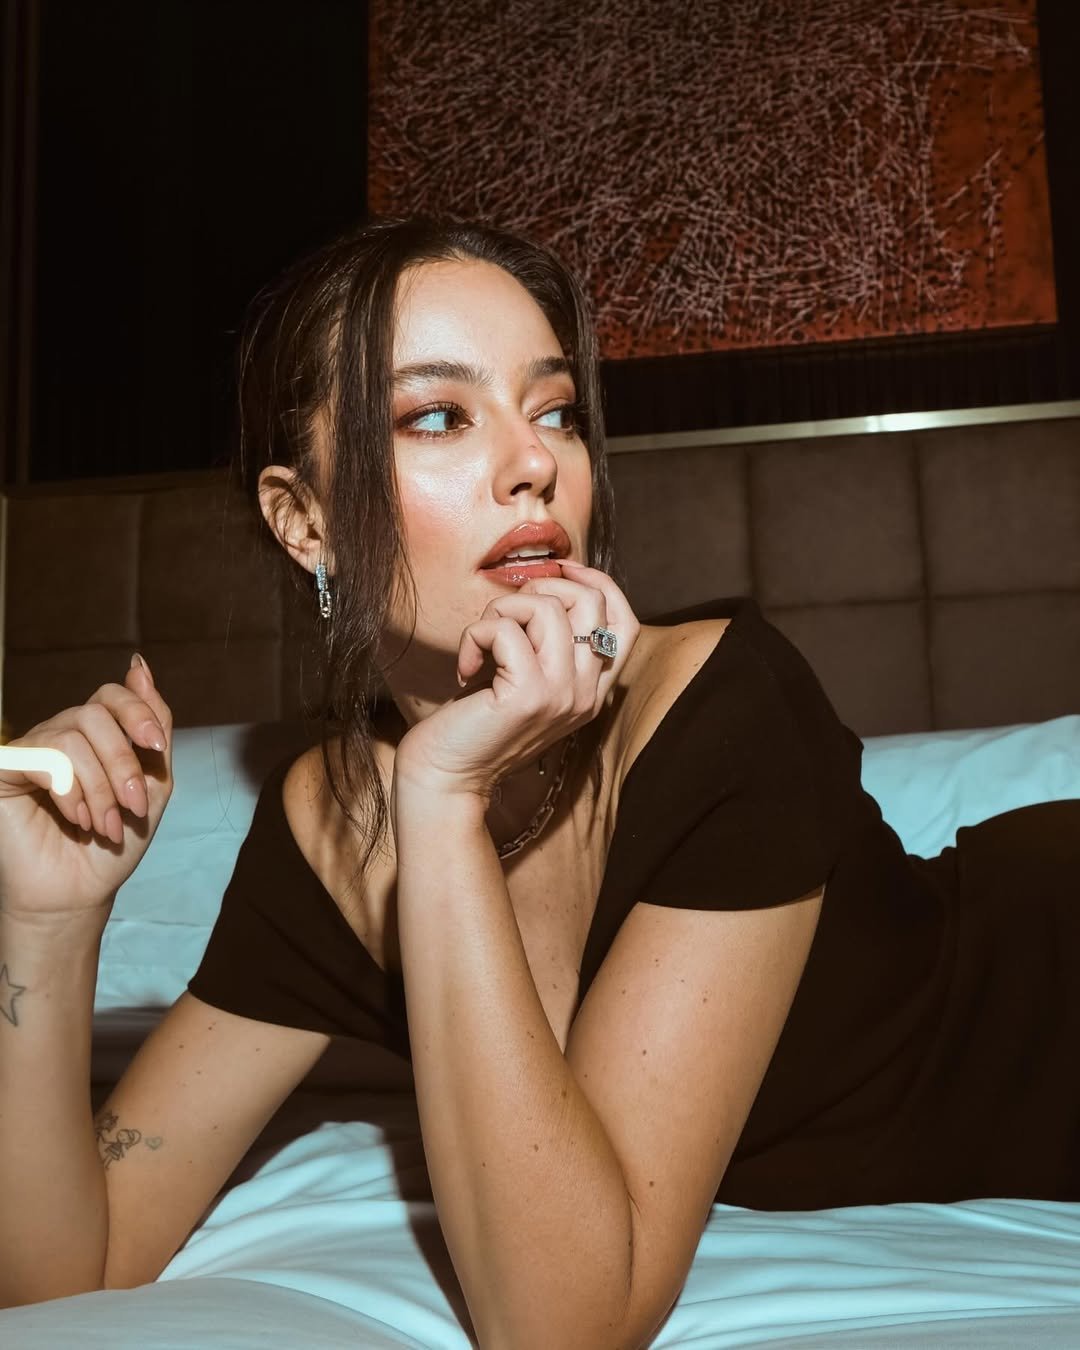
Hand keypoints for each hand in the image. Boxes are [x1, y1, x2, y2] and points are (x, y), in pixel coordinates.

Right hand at [0, 655, 173, 920]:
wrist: (78, 894)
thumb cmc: (113, 844)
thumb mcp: (152, 783)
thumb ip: (153, 726)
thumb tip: (139, 665)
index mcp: (94, 735)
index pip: (112, 695)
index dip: (138, 713)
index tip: (157, 748)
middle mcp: (58, 734)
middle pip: (97, 714)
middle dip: (124, 763)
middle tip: (133, 807)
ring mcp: (29, 750)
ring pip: (74, 737)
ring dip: (101, 787)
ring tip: (106, 824)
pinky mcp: (5, 768)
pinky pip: (45, 758)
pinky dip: (71, 791)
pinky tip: (77, 819)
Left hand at [393, 560, 639, 798]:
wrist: (447, 779)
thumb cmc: (476, 724)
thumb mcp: (526, 680)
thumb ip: (548, 646)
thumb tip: (545, 582)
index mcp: (592, 692)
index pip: (625, 623)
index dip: (598, 583)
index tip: (560, 570)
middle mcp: (586, 695)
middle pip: (591, 602)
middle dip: (542, 586)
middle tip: (504, 614)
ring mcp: (562, 696)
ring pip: (547, 607)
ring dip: (501, 609)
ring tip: (481, 643)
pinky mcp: (528, 695)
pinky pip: (505, 628)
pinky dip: (475, 635)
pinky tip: (466, 667)